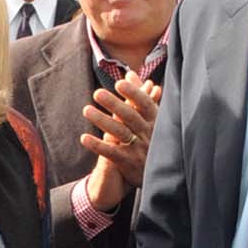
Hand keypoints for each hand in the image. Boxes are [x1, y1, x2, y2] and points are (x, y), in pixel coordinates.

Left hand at [81, 73, 160, 209]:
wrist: (163, 173)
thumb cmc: (154, 138)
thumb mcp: (152, 117)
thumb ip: (140, 94)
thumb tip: (130, 74)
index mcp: (155, 120)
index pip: (145, 104)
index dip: (133, 93)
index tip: (119, 83)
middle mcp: (148, 133)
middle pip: (130, 116)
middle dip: (114, 104)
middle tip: (97, 93)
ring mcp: (140, 149)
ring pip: (120, 133)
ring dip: (102, 121)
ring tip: (86, 110)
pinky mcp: (130, 163)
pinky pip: (112, 153)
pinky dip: (98, 145)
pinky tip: (84, 137)